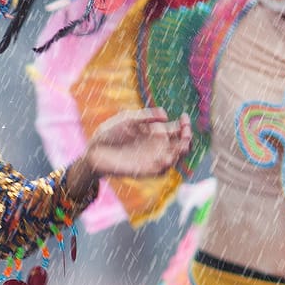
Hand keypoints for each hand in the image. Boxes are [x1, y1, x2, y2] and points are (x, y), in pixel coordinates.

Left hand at [78, 106, 192, 181]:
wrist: (96, 150)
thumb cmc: (110, 132)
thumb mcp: (128, 119)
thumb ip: (146, 116)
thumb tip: (165, 115)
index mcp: (156, 131)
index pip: (177, 129)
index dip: (185, 124)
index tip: (184, 117)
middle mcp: (158, 145)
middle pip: (182, 143)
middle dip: (188, 137)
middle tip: (185, 130)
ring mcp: (153, 158)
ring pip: (176, 157)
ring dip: (183, 150)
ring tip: (183, 142)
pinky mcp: (147, 170)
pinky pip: (163, 169)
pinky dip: (169, 164)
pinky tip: (170, 156)